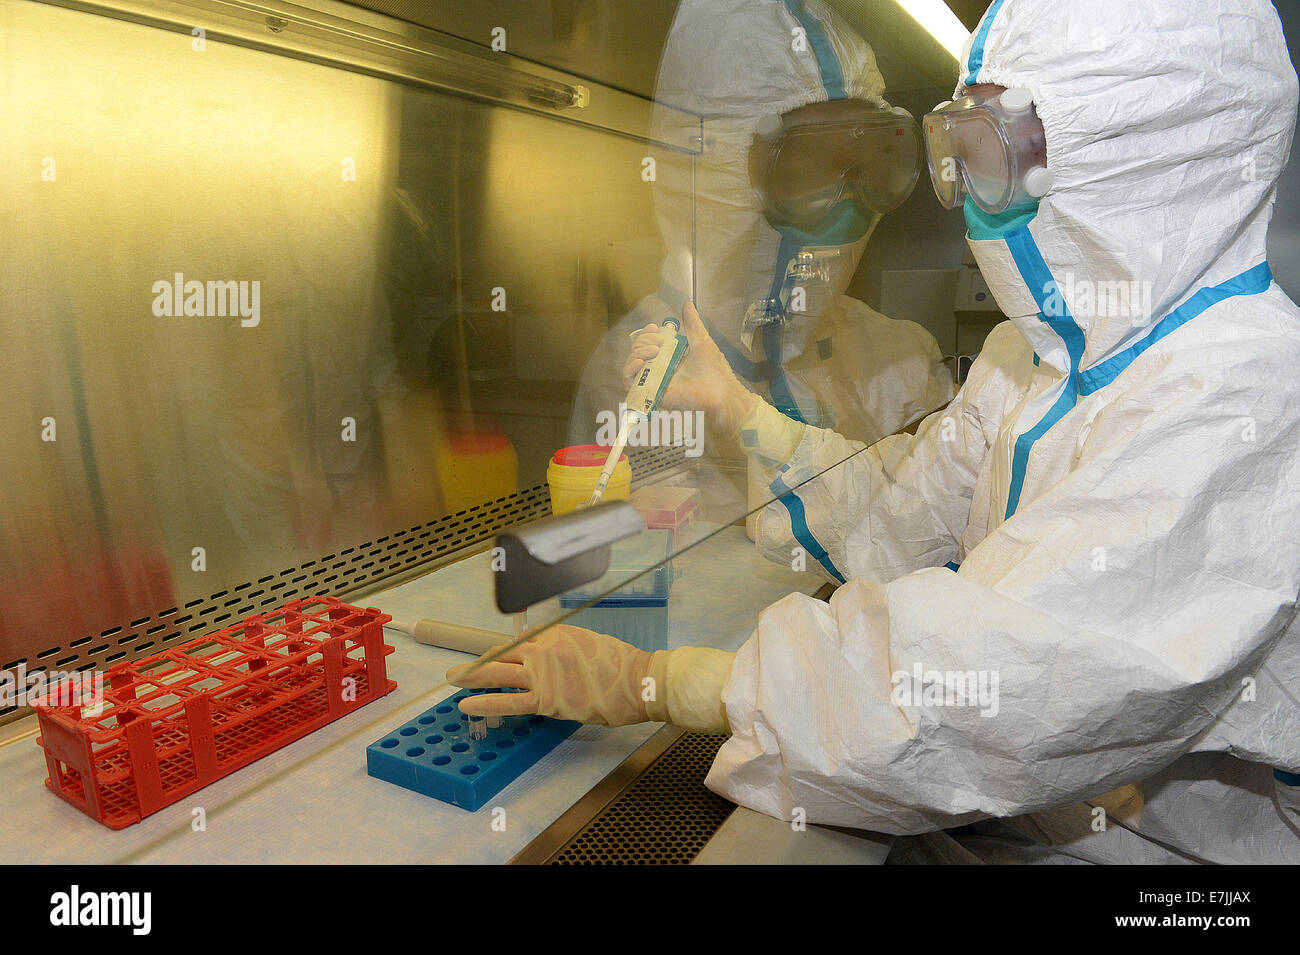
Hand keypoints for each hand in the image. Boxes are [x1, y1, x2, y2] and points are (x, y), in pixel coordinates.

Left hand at [446, 625, 653, 726]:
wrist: (638, 680)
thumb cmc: (621, 666)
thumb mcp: (590, 644)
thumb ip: (567, 648)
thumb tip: (554, 660)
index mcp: (556, 633)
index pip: (520, 640)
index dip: (503, 651)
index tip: (494, 657)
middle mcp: (543, 648)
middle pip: (502, 653)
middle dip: (478, 662)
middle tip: (458, 670)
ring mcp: (542, 673)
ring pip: (497, 672)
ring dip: (471, 677)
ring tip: (452, 681)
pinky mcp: (545, 698)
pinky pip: (507, 700)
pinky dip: (484, 703)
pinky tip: (467, 705)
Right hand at [623, 302, 756, 434]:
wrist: (721, 391)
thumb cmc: (715, 369)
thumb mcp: (701, 340)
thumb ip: (693, 324)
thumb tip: (688, 304)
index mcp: (668, 358)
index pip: (646, 344)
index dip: (646, 334)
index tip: (654, 327)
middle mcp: (659, 370)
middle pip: (637, 353)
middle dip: (643, 341)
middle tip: (659, 343)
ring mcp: (654, 382)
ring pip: (631, 367)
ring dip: (636, 353)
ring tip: (653, 351)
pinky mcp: (652, 394)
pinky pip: (630, 384)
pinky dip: (629, 371)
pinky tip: (639, 362)